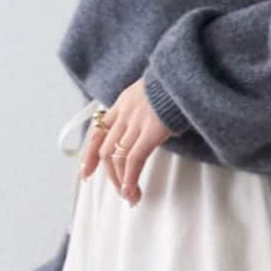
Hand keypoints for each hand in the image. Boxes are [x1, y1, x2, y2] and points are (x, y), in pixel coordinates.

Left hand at [78, 76, 172, 204]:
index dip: (89, 154)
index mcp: (123, 102)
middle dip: (110, 175)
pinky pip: (134, 160)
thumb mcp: (153, 92)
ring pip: (117, 158)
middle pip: (106, 150)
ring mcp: (136, 123)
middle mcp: (124, 113)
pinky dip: (130, 179)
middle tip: (120, 191)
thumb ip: (145, 109)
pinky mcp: (150, 132)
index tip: (86, 172)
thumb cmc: (177, 85)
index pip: (97, 131)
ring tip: (131, 197)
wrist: (185, 74)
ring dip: (121, 182)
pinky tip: (132, 192)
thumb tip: (150, 127)